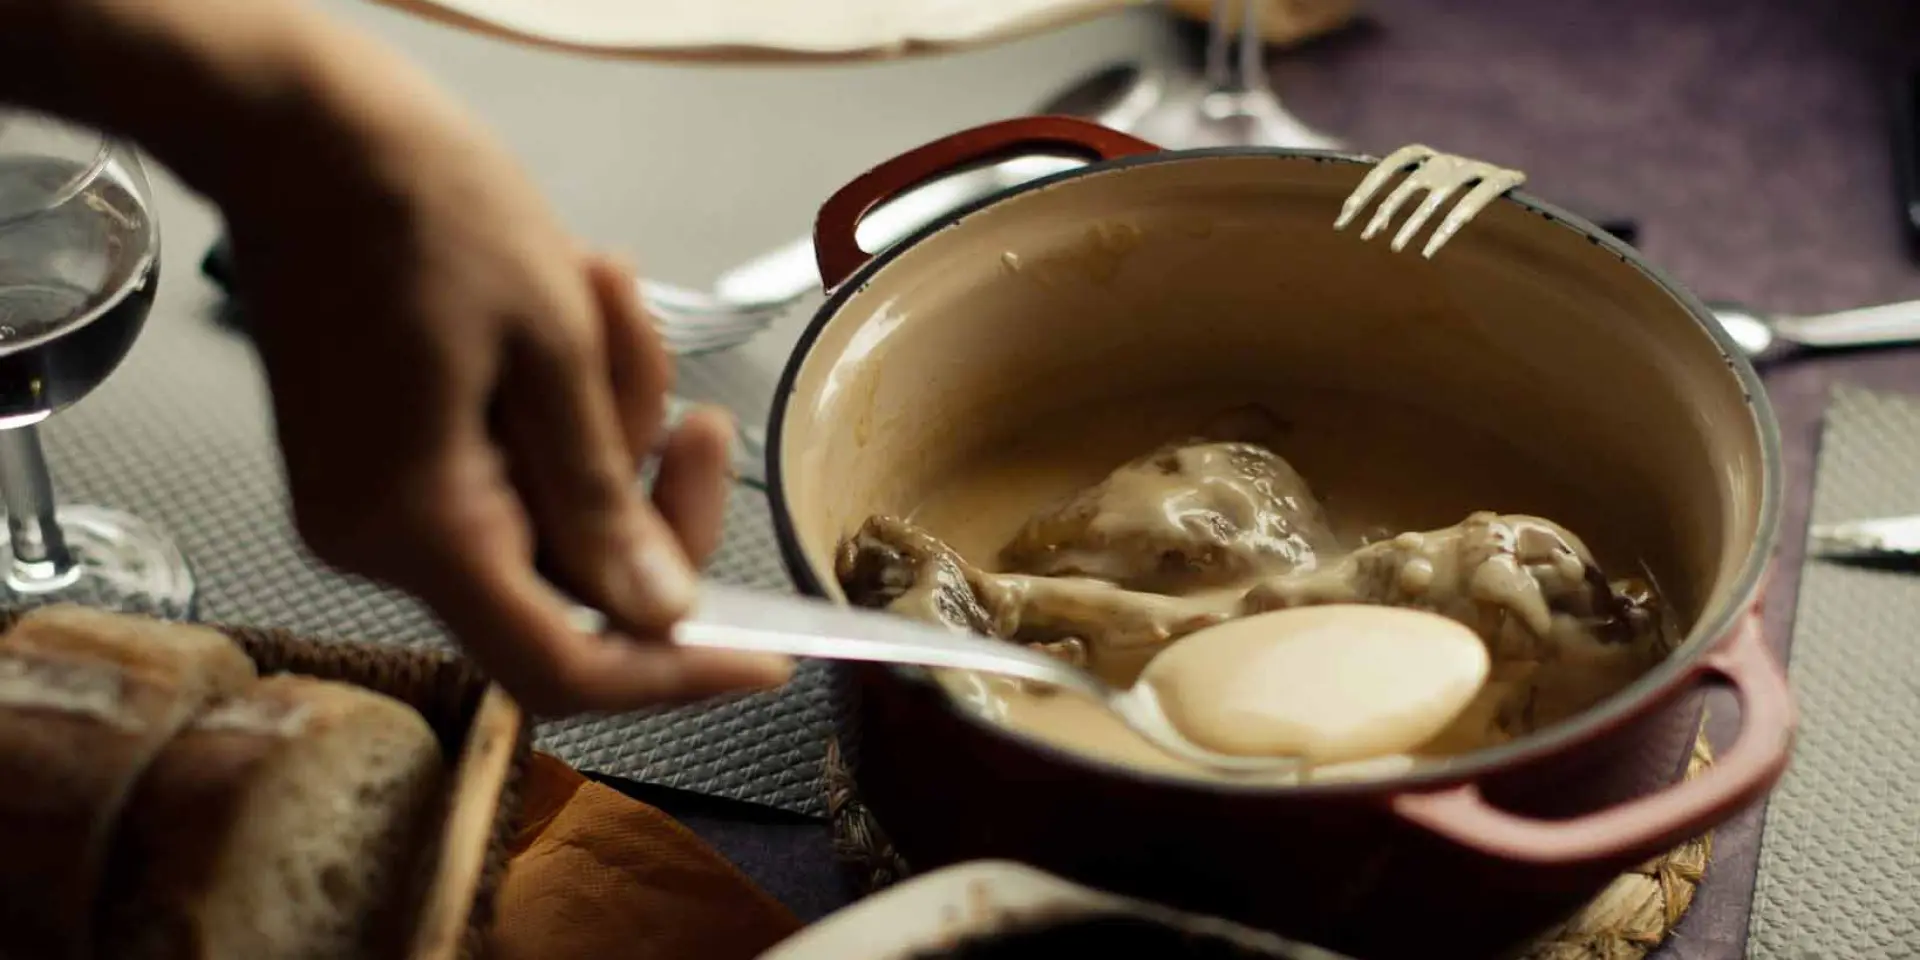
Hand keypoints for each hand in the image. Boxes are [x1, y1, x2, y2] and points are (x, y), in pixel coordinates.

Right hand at [229, 77, 790, 714]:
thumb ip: (606, 499)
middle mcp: (377, 543)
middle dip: (651, 495)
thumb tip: (659, 617)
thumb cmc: (429, 211)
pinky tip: (571, 308)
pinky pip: (504, 478)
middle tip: (701, 416)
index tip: (767, 659)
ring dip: (608, 423)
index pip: (561, 668)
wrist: (304, 131)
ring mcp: (369, 507)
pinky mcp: (376, 468)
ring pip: (547, 520)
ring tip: (605, 297)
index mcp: (422, 526)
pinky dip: (557, 412)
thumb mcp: (554, 347)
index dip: (674, 677)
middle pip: (568, 583)